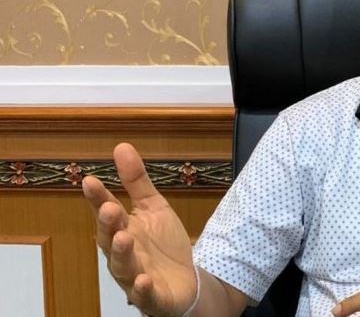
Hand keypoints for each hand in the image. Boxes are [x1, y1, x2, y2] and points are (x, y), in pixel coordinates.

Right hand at [82, 143, 196, 316]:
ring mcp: (135, 276)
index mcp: (122, 230)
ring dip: (122, 253)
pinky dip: (142, 289)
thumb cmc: (163, 245)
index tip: (90, 180)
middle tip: (108, 208)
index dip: (97, 198)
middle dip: (108, 224)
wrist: (187, 282)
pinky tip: (143, 279)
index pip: (106, 212)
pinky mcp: (152, 297)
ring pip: (123, 267)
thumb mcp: (153, 208)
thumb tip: (121, 146)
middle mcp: (123, 254)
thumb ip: (137, 181)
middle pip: (110, 239)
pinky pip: (145, 295)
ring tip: (124, 237)